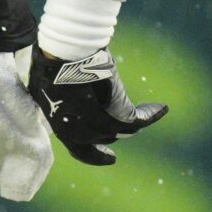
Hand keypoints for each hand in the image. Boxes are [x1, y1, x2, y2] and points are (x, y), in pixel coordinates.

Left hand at [27, 46, 165, 165]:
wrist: (62, 52)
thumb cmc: (52, 61)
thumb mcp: (50, 83)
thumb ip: (60, 98)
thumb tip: (67, 97)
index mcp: (58, 124)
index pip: (78, 149)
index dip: (94, 156)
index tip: (112, 158)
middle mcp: (74, 131)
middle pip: (100, 137)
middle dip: (111, 131)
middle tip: (128, 126)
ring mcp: (92, 124)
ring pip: (118, 129)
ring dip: (136, 119)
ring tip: (152, 110)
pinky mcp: (111, 114)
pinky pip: (135, 120)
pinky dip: (149, 114)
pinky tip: (161, 107)